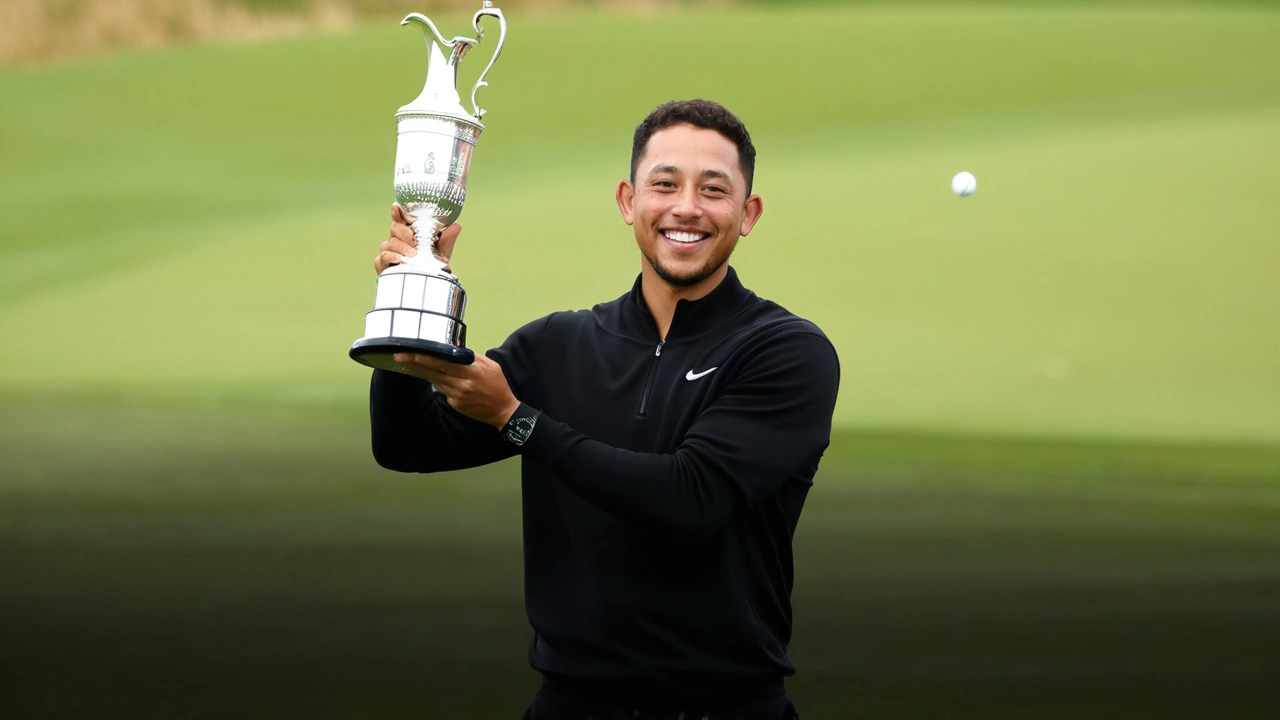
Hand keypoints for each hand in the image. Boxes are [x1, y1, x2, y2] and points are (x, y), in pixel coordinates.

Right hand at [374, 203, 462, 274]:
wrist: (427, 283)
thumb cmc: (432, 264)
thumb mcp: (442, 251)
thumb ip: (448, 238)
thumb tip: (456, 226)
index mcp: (408, 233)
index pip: (400, 218)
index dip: (397, 212)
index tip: (396, 206)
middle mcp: (396, 240)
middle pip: (394, 228)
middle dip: (404, 232)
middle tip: (414, 240)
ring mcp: (388, 252)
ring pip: (389, 243)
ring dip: (401, 247)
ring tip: (413, 254)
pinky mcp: (383, 264)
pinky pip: (383, 257)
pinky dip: (392, 257)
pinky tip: (400, 260)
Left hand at [394, 352, 520, 428]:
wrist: (503, 410)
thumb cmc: (498, 385)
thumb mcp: (489, 366)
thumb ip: (471, 358)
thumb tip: (453, 350)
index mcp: (473, 371)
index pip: (444, 362)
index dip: (427, 358)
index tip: (412, 352)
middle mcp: (463, 384)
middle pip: (435, 372)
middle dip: (415, 364)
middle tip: (399, 357)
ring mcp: (458, 396)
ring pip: (436, 381)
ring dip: (422, 372)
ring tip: (408, 363)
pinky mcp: (455, 404)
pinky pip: (443, 390)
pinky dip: (437, 382)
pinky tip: (430, 376)